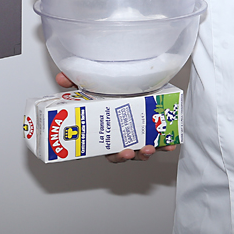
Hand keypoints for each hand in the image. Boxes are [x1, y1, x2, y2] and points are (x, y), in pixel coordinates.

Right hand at [53, 72, 176, 162]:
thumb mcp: (89, 87)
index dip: (116, 155)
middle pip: (129, 153)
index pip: (110, 150)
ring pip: (144, 148)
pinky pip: (160, 138)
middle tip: (139, 150)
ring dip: (150, 150)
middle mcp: (124, 135)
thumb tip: (62, 78)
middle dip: (135, 155)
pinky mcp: (152, 126)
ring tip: (153, 146)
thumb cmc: (105, 91)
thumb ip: (75, 82)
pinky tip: (171, 142)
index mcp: (108, 132)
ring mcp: (139, 132)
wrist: (125, 81)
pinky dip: (166, 142)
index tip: (123, 152)